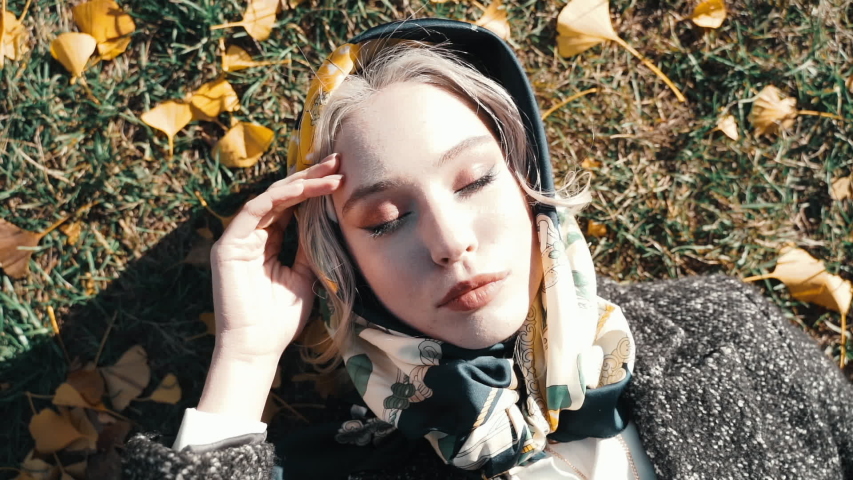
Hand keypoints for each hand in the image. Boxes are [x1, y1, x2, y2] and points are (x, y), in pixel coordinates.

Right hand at [208, 153, 341, 363]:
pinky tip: (305, 189)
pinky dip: (281, 197)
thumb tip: (326, 218)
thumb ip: (310, 246)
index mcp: (267, 243)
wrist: (258, 347)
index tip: (340, 176)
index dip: (313, 190)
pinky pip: (256, 210)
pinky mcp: (229, 244)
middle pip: (282, 197)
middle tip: (337, 162)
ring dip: (301, 183)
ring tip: (330, 173)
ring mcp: (238, 238)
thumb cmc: (281, 318)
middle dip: (310, 177)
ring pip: (271, 198)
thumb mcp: (305, 275)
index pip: (290, 207)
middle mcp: (251, 235)